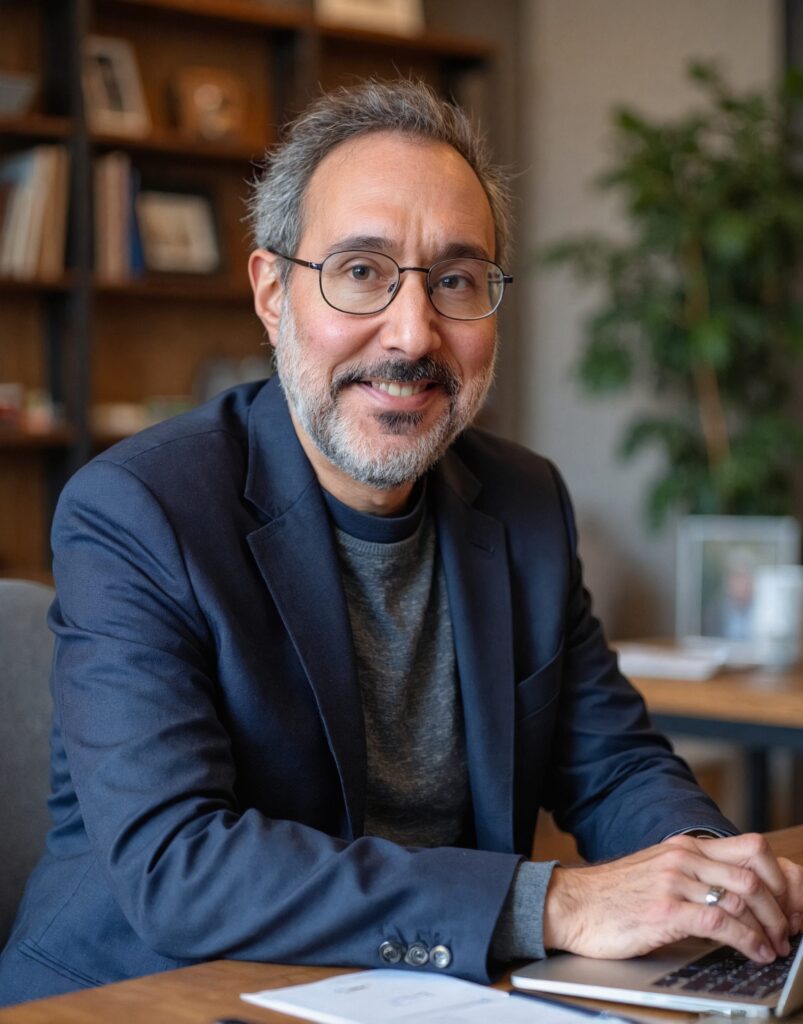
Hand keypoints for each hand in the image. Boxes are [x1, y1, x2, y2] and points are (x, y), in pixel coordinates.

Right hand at [542, 833, 802, 963]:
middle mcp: (683, 857)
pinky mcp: (665, 910)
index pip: (751, 849)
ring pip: (743, 897)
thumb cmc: (611, 896)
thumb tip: (731, 895)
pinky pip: (721, 923)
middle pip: (755, 872)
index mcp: (684, 846)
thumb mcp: (656, 873)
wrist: (570, 904)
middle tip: (788, 930)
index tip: (789, 905)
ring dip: (769, 928)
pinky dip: (748, 941)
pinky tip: (753, 953)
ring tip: (774, 947)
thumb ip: (691, 875)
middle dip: (781, 907)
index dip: (780, 878)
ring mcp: (674, 881)